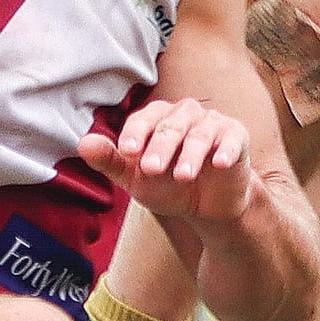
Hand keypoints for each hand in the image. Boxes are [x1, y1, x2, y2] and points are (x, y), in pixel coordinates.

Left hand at [80, 98, 257, 227]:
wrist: (207, 206)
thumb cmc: (167, 186)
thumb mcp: (136, 179)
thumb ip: (111, 162)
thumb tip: (82, 144)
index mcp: (157, 119)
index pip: (144, 119)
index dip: (135, 134)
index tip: (126, 152)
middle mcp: (184, 114)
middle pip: (171, 125)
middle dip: (160, 147)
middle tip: (151, 169)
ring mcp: (212, 123)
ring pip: (200, 133)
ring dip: (190, 155)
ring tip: (183, 176)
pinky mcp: (237, 136)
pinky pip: (232, 138)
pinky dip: (226, 150)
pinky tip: (221, 163)